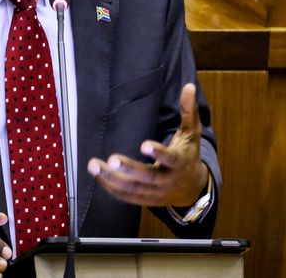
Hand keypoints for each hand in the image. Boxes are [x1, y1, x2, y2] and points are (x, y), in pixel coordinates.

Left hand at [86, 83, 208, 207]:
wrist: (191, 188)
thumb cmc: (188, 154)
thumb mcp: (192, 133)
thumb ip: (188, 110)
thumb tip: (189, 86)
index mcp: (179, 162)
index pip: (170, 158)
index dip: (157, 153)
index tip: (143, 145)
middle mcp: (167, 180)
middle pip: (147, 177)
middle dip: (129, 169)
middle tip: (112, 159)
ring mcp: (155, 192)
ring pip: (132, 189)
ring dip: (112, 178)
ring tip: (94, 165)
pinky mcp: (145, 200)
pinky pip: (126, 196)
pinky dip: (110, 188)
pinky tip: (97, 175)